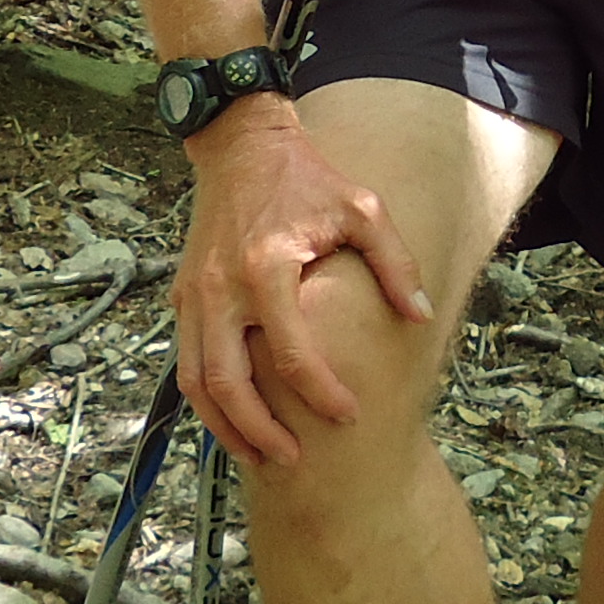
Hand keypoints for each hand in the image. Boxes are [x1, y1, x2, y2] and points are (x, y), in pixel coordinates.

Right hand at [172, 101, 431, 469]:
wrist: (241, 145)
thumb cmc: (307, 179)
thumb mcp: (362, 208)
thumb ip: (394, 263)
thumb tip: (421, 314)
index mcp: (266, 268)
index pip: (291, 354)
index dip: (321, 393)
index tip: (349, 414)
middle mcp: (221, 289)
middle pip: (228, 384)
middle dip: (259, 431)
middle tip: (294, 458)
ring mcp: (194, 295)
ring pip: (196, 383)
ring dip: (225, 426)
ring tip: (259, 455)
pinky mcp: (183, 297)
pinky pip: (188, 362)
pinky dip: (208, 399)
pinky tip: (236, 420)